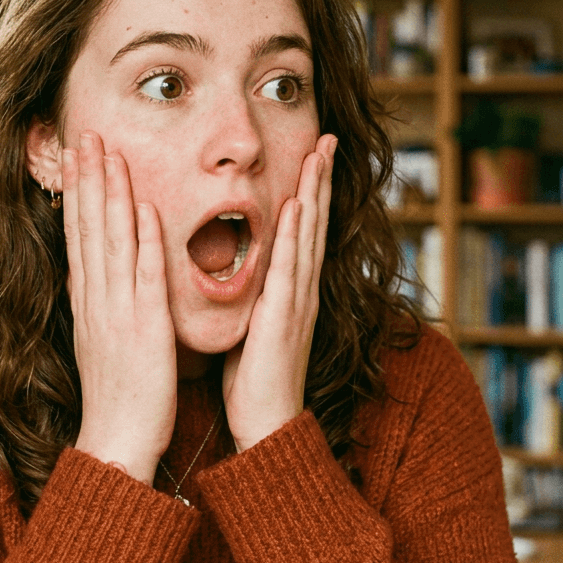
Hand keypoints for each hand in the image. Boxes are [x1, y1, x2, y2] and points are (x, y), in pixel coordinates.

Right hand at [64, 131, 178, 484]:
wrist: (117, 439)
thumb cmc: (117, 393)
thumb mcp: (100, 337)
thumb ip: (98, 301)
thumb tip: (90, 271)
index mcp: (88, 299)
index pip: (79, 233)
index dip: (77, 190)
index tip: (74, 154)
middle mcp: (97, 297)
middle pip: (89, 226)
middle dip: (88, 177)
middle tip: (85, 134)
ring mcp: (118, 309)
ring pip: (113, 240)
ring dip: (112, 194)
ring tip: (109, 153)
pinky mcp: (145, 325)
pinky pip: (146, 276)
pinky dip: (146, 241)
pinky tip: (147, 209)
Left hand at [222, 134, 336, 452]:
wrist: (266, 426)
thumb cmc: (253, 380)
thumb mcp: (250, 323)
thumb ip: (251, 293)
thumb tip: (235, 268)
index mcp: (290, 289)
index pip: (303, 228)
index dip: (309, 189)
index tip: (311, 154)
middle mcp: (301, 288)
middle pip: (315, 221)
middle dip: (321, 177)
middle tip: (328, 136)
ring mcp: (298, 300)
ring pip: (310, 235)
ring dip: (315, 192)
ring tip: (320, 153)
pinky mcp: (285, 316)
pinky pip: (292, 267)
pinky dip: (298, 235)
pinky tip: (300, 206)